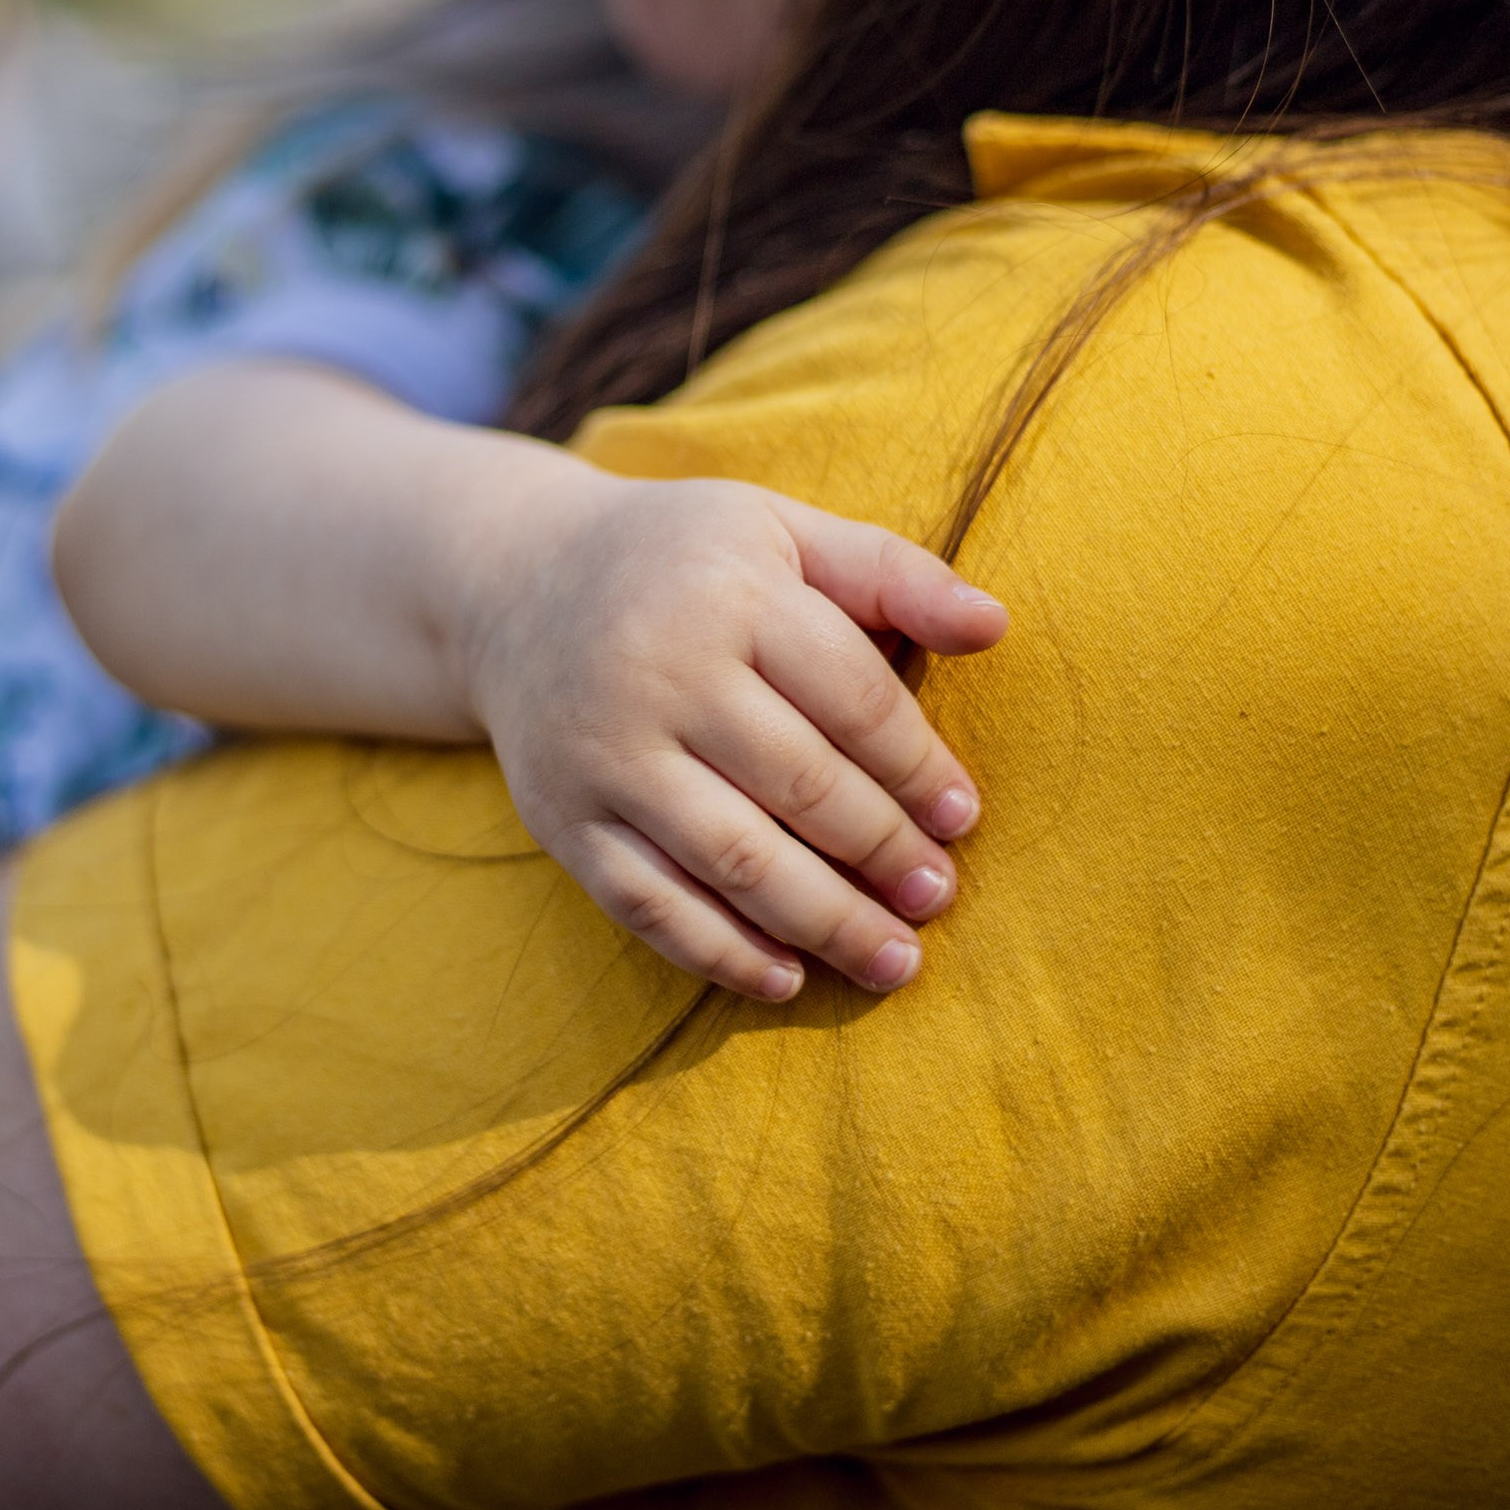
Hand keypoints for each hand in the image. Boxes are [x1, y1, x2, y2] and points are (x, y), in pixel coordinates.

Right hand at [457, 473, 1007, 1000]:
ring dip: (826, 921)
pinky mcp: (562, 820)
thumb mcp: (782, 532)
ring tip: (893, 959)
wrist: (513, 585)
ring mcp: (604, 756)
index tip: (965, 820)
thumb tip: (996, 626)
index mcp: (729, 593)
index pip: (852, 698)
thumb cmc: (682, 562)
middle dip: (885, 854)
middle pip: (802, 787)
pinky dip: (721, 952)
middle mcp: (659, 674)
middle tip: (937, 897)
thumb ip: (891, 574)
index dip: (920, 769)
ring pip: (734, 859)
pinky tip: (787, 978)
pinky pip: (649, 904)